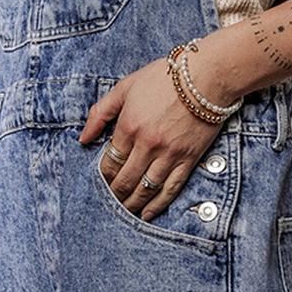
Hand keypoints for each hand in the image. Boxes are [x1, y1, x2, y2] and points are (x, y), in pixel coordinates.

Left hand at [77, 54, 222, 219]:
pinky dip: (157, 205)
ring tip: (124, 213)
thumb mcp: (126, 87)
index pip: (109, 163)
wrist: (207, 76)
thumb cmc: (165, 77)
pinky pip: (170, 189)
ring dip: (132, 205)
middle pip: (124, 180)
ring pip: (145, 189)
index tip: (99, 185)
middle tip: (108, 204)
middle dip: (114, 195)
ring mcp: (169, 154)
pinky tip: (147, 214)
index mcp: (129, 126)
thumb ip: (101, 112)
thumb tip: (83, 138)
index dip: (102, 178)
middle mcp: (147, 144)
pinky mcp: (188, 160)